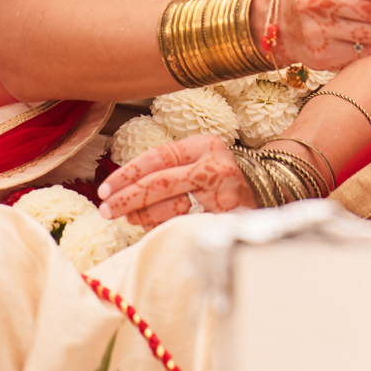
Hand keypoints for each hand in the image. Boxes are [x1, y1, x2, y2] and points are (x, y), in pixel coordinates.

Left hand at [96, 132, 253, 228]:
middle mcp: (214, 162)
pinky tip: (155, 226)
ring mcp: (222, 190)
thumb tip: (120, 192)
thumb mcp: (196, 163)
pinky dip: (164, 227)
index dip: (126, 174)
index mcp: (203, 144)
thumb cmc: (220, 181)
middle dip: (127, 198)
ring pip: (171, 206)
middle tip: (107, 210)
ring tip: (133, 219)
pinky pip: (184, 223)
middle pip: (160, 181)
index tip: (105, 190)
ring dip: (144, 216)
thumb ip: (166, 171)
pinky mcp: (226, 215)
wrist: (266, 194)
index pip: (157, 156)